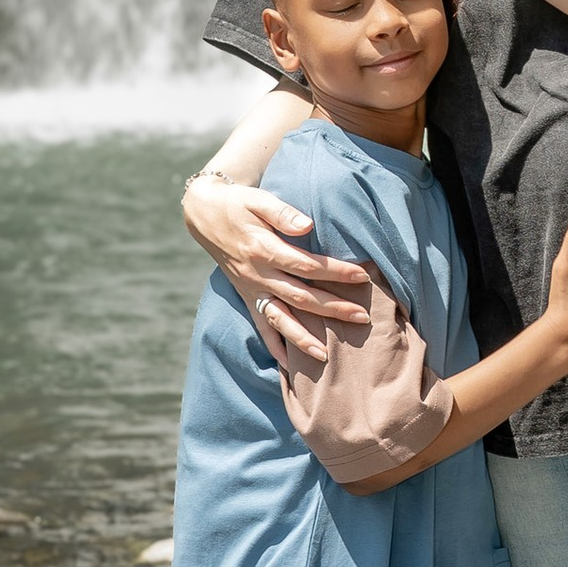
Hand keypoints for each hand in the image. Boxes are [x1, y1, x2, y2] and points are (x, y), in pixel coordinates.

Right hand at [182, 177, 370, 364]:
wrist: (205, 215)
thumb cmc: (238, 204)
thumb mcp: (258, 199)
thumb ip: (282, 213)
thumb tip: (308, 225)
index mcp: (264, 250)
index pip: (307, 266)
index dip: (335, 272)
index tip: (361, 276)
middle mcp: (258, 275)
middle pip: (301, 297)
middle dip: (332, 309)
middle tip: (362, 318)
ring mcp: (252, 290)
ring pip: (281, 319)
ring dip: (303, 339)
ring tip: (325, 356)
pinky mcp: (247, 298)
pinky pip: (261, 327)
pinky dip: (275, 347)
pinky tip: (289, 366)